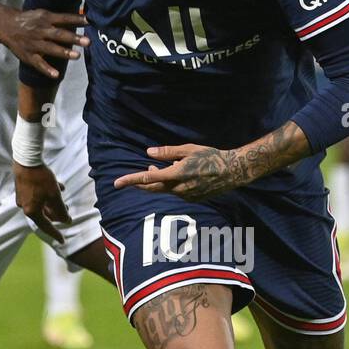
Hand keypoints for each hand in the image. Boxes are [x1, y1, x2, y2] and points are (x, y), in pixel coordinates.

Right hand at [0, 8, 88, 80]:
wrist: (5, 25)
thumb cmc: (29, 20)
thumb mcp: (42, 14)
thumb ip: (59, 19)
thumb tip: (82, 18)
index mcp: (45, 19)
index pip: (63, 18)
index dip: (76, 19)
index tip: (90, 20)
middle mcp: (41, 30)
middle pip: (59, 34)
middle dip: (73, 38)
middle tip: (88, 41)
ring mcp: (34, 43)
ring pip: (50, 48)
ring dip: (64, 52)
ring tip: (77, 56)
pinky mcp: (29, 55)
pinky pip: (39, 63)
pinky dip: (47, 69)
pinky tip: (56, 75)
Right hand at [13, 161, 72, 241]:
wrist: (26, 159)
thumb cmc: (41, 178)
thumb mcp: (54, 195)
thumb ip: (61, 210)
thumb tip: (67, 221)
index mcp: (31, 211)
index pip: (46, 226)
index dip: (56, 233)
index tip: (63, 241)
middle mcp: (25, 206)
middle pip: (43, 215)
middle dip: (56, 214)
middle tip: (67, 213)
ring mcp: (22, 197)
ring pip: (41, 204)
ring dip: (53, 203)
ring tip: (63, 199)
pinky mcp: (22, 188)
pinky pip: (37, 195)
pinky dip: (47, 194)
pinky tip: (59, 187)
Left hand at [114, 144, 239, 198]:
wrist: (232, 172)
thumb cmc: (210, 156)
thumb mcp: (188, 149)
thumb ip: (168, 152)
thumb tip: (149, 152)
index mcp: (175, 175)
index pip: (147, 179)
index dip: (130, 180)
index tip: (117, 183)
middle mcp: (178, 189)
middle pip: (152, 189)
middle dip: (140, 184)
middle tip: (129, 180)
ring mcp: (185, 196)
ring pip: (165, 190)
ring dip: (157, 181)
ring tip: (155, 170)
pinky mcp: (192, 199)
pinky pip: (176, 192)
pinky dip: (170, 184)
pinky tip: (175, 175)